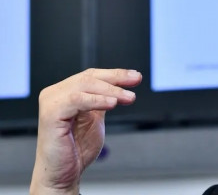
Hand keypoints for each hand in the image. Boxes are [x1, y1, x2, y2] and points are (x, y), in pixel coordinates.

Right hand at [30, 68, 141, 194]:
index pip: (92, 75)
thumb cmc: (76, 148)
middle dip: (116, 79)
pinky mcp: (50, 114)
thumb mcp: (95, 118)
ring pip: (85, 85)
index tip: (136, 77)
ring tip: (128, 97)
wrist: (63, 174)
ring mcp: (50, 102)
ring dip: (111, 90)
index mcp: (64, 92)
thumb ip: (102, 100)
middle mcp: (54, 94)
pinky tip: (112, 103)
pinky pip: (77, 100)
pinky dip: (97, 100)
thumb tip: (122, 85)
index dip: (115, 74)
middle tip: (136, 81)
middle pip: (89, 77)